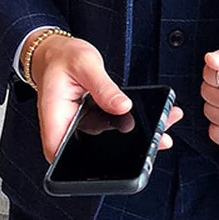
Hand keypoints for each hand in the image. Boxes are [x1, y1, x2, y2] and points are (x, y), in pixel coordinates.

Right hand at [31, 35, 183, 163]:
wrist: (58, 52)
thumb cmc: (63, 57)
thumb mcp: (85, 65)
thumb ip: (103, 87)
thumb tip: (122, 106)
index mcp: (55, 117)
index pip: (60, 153)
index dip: (86, 166)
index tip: (119, 161)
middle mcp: (66, 128)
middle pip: (91, 154)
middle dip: (126, 152)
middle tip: (155, 141)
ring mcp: (80, 128)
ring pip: (106, 145)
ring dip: (136, 139)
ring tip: (163, 126)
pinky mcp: (92, 124)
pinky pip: (112, 131)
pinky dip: (133, 125)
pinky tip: (156, 118)